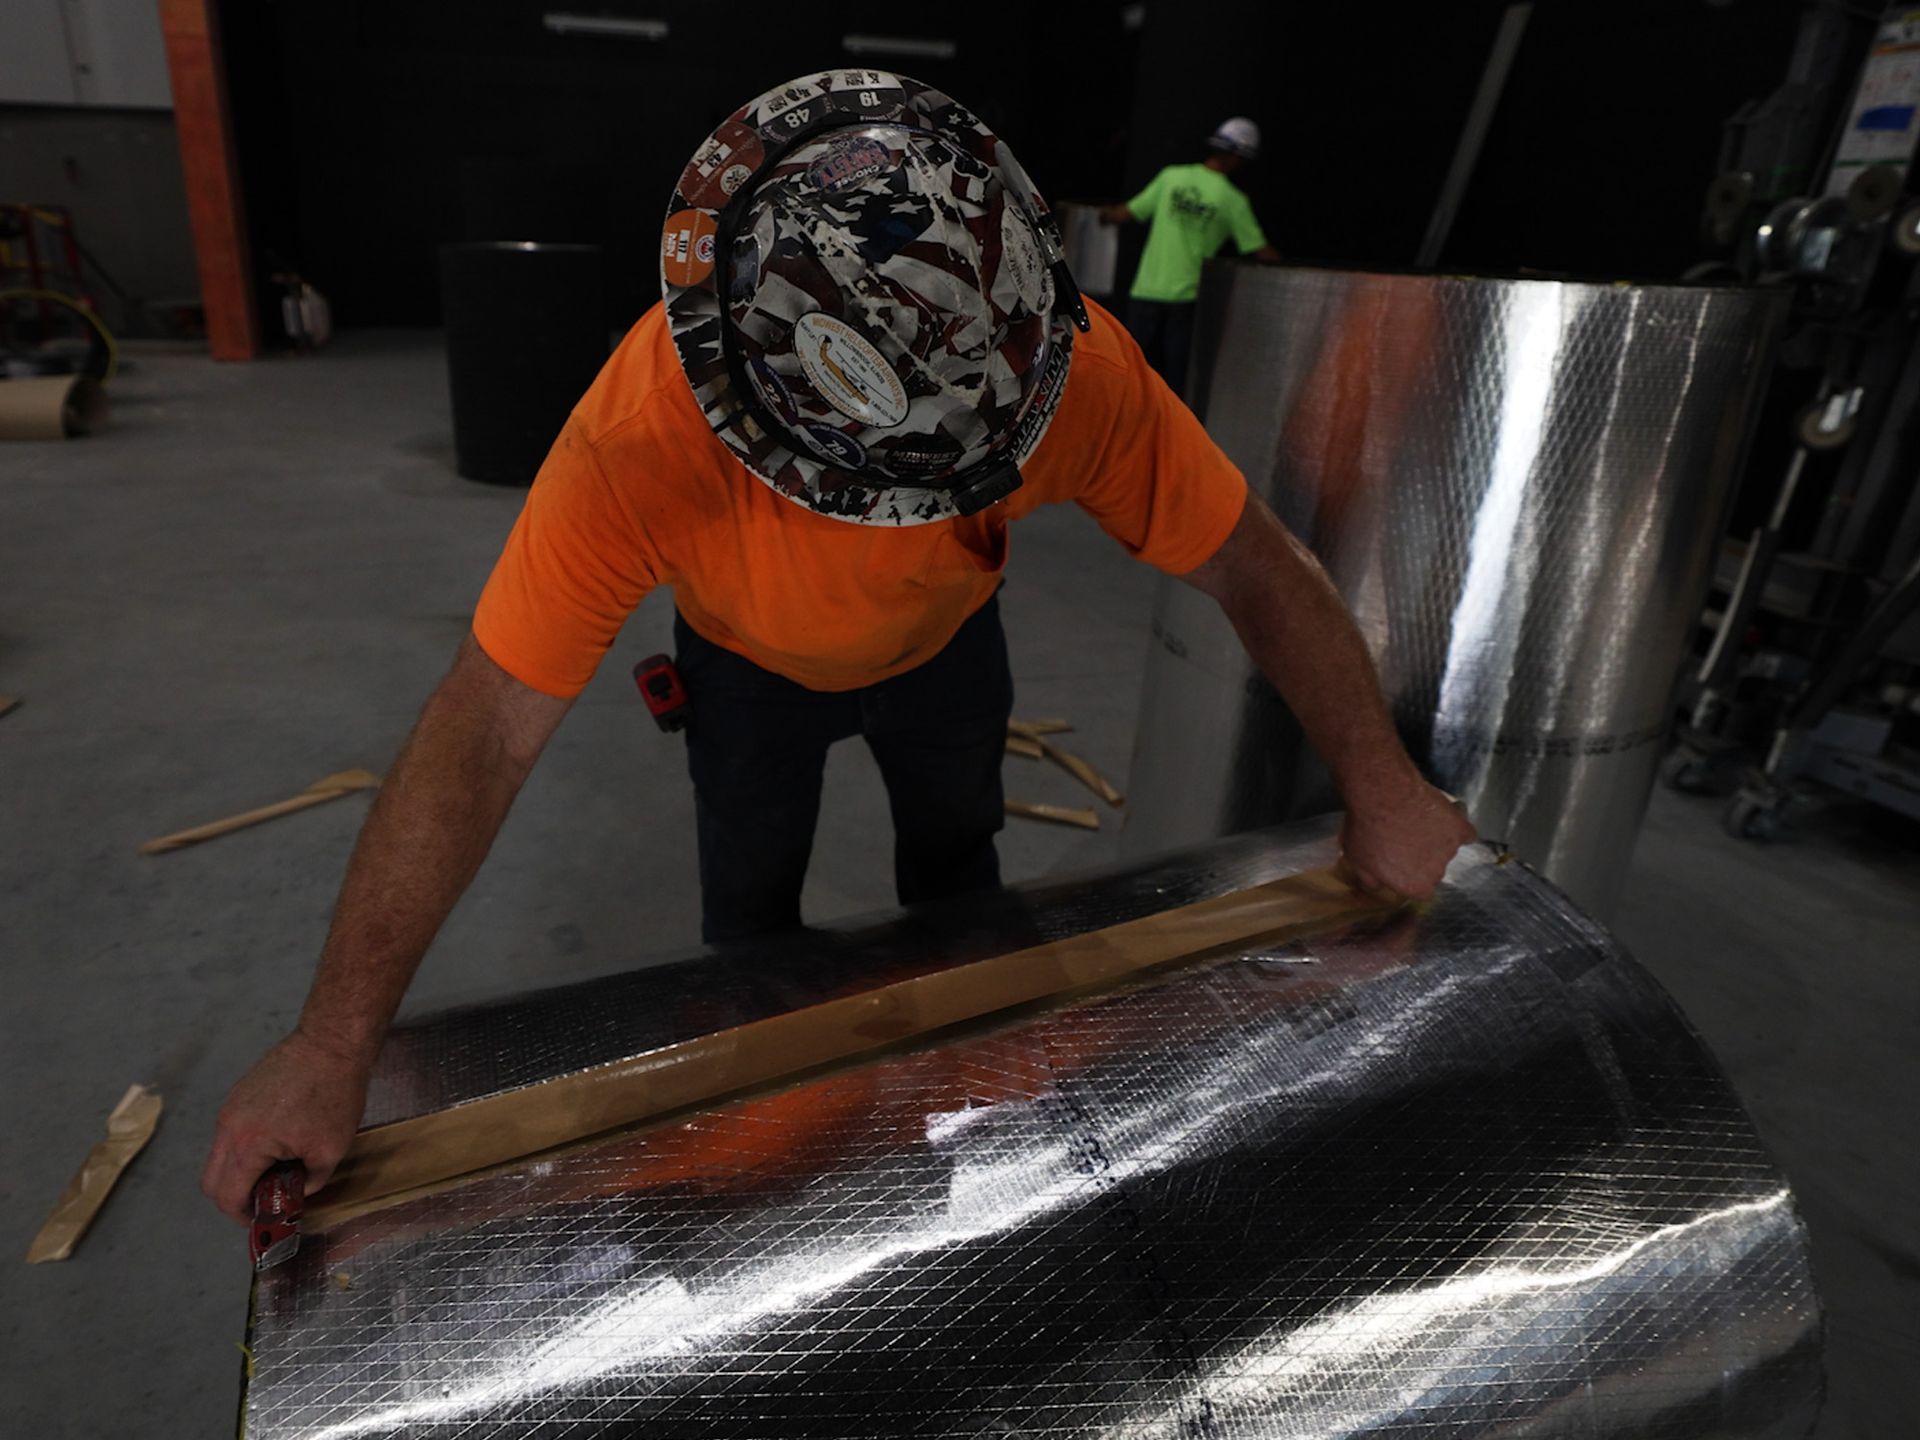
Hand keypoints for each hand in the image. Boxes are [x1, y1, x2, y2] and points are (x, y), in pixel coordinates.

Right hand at [200, 1027, 370, 1222]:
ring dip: (239, 1172)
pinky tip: (275, 1145)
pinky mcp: (238, 1094)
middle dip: (234, 1199)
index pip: (227, 1196)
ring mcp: (229, 1108)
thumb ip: (309, 1182)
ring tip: (274, 1172)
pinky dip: (243, 1149)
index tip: (261, 1220)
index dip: (242, 1217)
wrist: (331, 1042)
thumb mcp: (331, 1150)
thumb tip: (297, 1195)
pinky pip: (230, 1134)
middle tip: (263, 1202)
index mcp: (247, 1145)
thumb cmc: (335, 1095)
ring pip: (219, 1156)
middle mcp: (228, 1128)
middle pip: (212, 1181)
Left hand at [1340, 780, 1475, 899]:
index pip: (1418, 889)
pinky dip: (1457, 829)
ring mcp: (1451, 850)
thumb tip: (1377, 887)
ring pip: (1447, 850)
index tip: (1399, 862)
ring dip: (1436, 841)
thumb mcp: (1357, 862)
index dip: (1409, 875)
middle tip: (1405, 840)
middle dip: (1423, 859)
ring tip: (1417, 823)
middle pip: (1434, 872)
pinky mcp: (1460, 828)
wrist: (1383, 796)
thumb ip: (1371, 881)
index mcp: (1415, 886)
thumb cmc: (1367, 830)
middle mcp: (1437, 873)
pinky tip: (1444, 821)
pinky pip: (1465, 834)